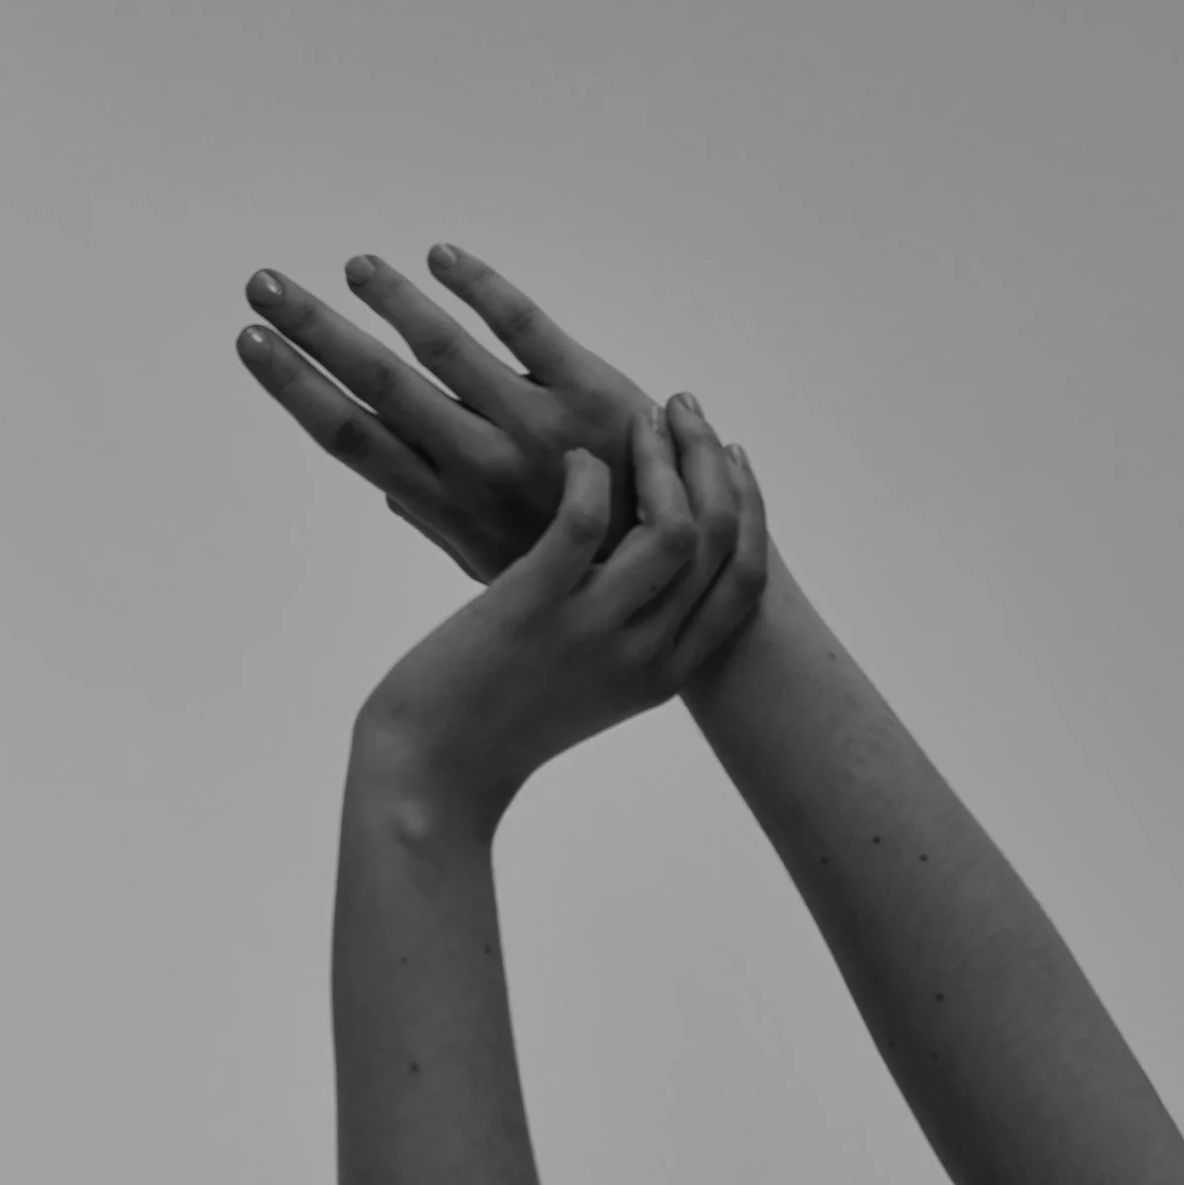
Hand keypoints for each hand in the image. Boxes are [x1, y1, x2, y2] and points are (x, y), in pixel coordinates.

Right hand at [238, 242, 663, 584]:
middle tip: (261, 283)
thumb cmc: (576, 576)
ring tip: (352, 265)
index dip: (296, 388)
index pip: (352, 440)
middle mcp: (481, 468)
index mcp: (448, 507)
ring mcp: (535, 428)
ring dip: (391, 299)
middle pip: (378, 387)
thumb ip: (442, 524)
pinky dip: (480, 285)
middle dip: (314, 331)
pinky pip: (526, 326)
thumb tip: (389, 490)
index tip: (250, 343)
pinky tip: (440, 255)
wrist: (678, 584)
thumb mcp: (496, 568)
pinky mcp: (591, 392)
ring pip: (445, 350)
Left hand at [358, 392, 765, 823]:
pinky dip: (589, 476)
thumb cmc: (498, 726)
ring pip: (673, 528)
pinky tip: (576, 460)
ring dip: (663, 460)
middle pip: (719, 543)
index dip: (750, 509)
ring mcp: (591, 633)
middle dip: (713, 462)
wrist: (433, 773)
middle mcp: (642, 655)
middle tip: (683, 410)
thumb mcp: (587, 688)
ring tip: (638, 421)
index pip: (743, 583)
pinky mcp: (531, 609)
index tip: (732, 458)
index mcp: (664, 676)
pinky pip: (585, 521)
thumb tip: (631, 564)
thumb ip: (624, 634)